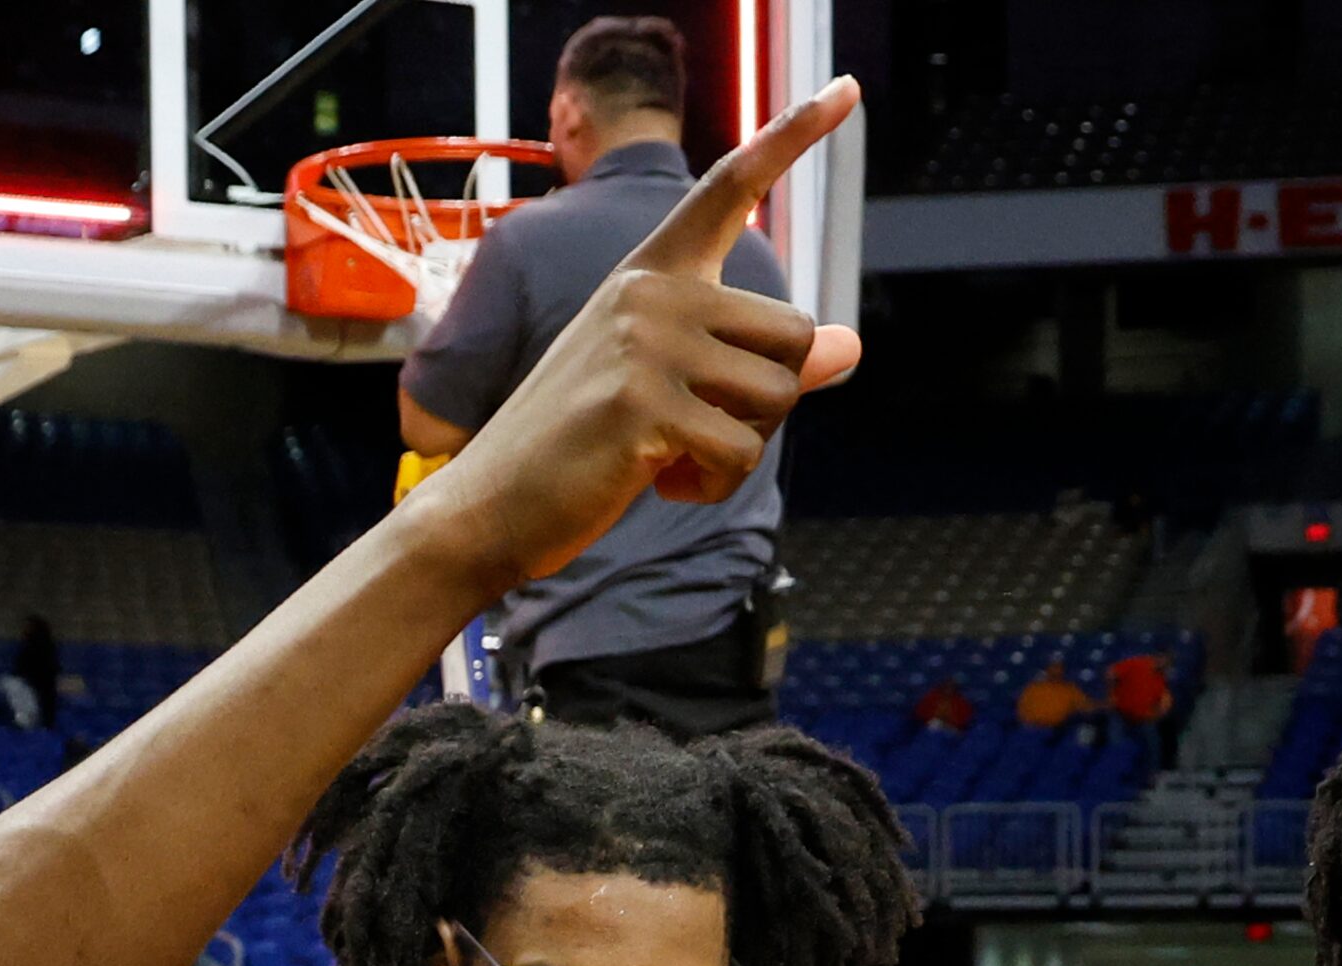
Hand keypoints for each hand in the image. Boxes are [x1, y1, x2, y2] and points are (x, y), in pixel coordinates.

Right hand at [412, 77, 863, 591]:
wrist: (491, 501)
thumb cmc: (580, 442)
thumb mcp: (670, 385)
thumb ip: (752, 359)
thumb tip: (851, 346)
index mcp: (651, 270)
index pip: (730, 187)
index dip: (793, 135)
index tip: (846, 88)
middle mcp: (651, 290)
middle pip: (795, 333)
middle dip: (766, 402)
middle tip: (696, 425)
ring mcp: (645, 342)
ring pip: (780, 395)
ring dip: (741, 448)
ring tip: (669, 452)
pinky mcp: (643, 404)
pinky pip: (741, 454)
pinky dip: (712, 485)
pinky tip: (656, 479)